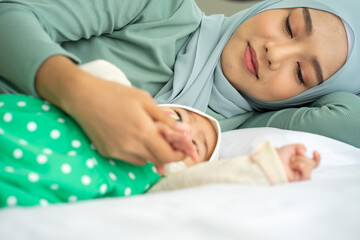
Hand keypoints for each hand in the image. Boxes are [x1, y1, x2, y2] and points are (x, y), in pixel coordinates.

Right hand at [35, 56, 196, 166]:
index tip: (185, 148)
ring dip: (154, 153)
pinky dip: (139, 153)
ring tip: (152, 137)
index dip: (179, 153)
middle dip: (169, 154)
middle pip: (157, 160)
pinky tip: (135, 138)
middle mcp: (131, 146)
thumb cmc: (115, 93)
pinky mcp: (108, 153)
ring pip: (145, 161)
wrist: (82, 96)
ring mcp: (118, 152)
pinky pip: (131, 159)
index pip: (167, 154)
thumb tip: (184, 131)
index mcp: (143, 131)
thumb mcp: (144, 100)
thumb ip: (165, 118)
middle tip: (172, 142)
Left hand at [276, 144, 319, 181]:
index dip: (317, 157)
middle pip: (311, 163)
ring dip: (299, 162)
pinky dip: (301, 167)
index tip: (314, 152)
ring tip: (290, 164)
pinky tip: (296, 166)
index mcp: (300, 163)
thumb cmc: (276, 157)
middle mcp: (300, 171)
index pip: (314, 163)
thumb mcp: (290, 148)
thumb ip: (300, 146)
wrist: (270, 163)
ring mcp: (300, 176)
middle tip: (291, 159)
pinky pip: (307, 175)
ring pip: (309, 167)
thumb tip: (305, 152)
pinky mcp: (298, 181)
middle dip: (301, 158)